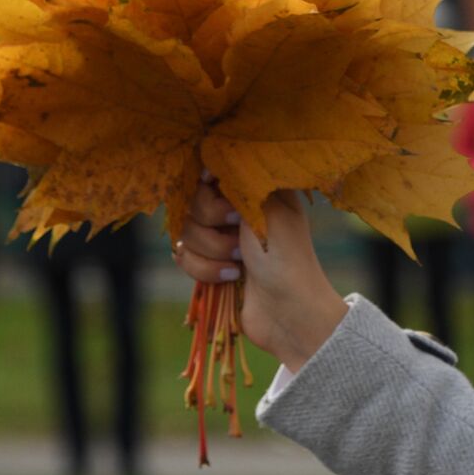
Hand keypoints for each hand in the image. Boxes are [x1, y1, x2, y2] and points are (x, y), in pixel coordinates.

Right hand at [173, 178, 348, 372]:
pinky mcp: (210, 263)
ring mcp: (222, 237)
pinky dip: (203, 269)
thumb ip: (241, 183)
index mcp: (256, 190)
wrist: (290, 313)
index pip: (212, 170)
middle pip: (191, 201)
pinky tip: (231, 277)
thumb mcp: (272, 212)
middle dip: (210, 223)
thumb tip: (211, 162)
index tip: (217, 192)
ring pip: (184, 231)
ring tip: (239, 262)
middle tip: (239, 236)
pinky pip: (183, 257)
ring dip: (210, 251)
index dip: (208, 183)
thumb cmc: (289, 259)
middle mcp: (237, 209)